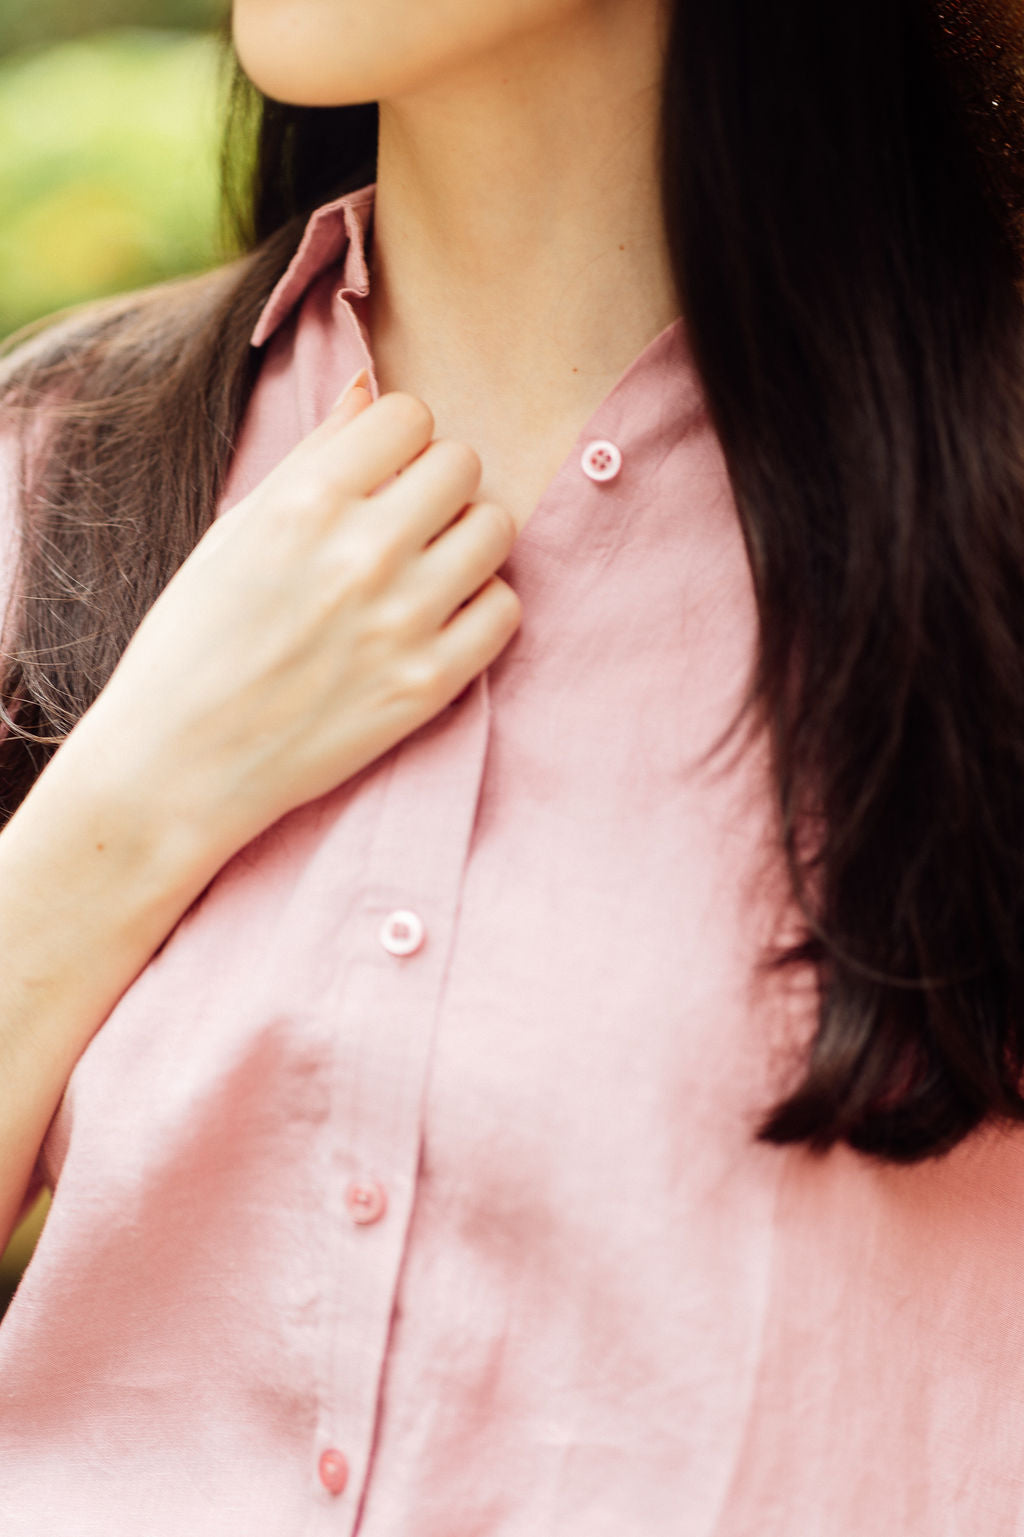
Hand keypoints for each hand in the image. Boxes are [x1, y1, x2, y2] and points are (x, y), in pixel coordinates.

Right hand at [80, 374, 521, 859]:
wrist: (177, 764)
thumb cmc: (193, 642)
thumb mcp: (235, 532)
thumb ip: (313, 457)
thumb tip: (369, 387)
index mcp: (305, 502)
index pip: (409, 415)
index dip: (399, 441)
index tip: (383, 472)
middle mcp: (362, 552)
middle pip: (463, 464)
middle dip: (438, 484)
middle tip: (408, 522)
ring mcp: (402, 621)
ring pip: (495, 529)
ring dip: (466, 540)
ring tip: (427, 569)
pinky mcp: (428, 684)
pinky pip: (505, 609)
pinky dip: (480, 608)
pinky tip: (439, 621)